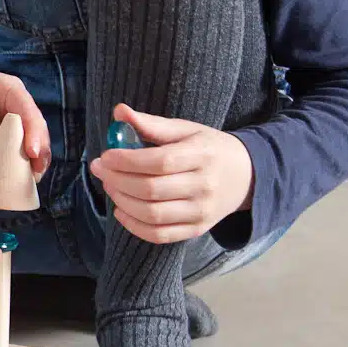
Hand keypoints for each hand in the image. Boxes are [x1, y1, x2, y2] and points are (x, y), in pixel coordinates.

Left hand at [0, 53, 50, 176]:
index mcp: (8, 90)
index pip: (27, 112)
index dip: (34, 132)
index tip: (32, 153)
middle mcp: (11, 107)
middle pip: (32, 130)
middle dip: (37, 151)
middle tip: (36, 173)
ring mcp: (2, 125)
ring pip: (22, 145)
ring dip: (27, 162)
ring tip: (30, 182)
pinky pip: (5, 156)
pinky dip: (10, 168)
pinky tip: (12, 183)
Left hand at [89, 104, 253, 243]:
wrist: (247, 176)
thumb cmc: (209, 149)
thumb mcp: (186, 130)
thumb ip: (151, 123)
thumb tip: (119, 111)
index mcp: (202, 155)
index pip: (159, 161)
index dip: (126, 160)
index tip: (105, 156)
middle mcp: (204, 185)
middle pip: (151, 189)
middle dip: (117, 180)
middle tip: (100, 170)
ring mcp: (201, 211)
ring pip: (152, 214)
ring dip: (122, 201)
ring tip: (110, 186)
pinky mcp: (197, 229)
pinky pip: (159, 235)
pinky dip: (134, 226)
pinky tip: (121, 210)